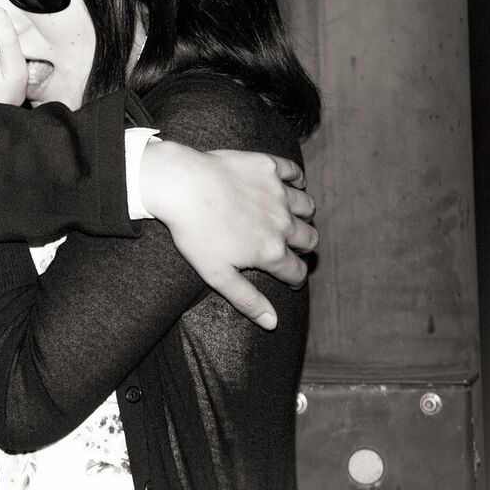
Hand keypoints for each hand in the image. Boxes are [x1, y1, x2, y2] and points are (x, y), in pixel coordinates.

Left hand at [141, 140, 316, 329]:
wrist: (180, 185)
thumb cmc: (194, 232)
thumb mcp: (217, 275)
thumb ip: (247, 299)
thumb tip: (273, 323)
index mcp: (272, 251)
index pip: (297, 271)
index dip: (294, 278)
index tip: (289, 279)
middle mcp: (282, 222)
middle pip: (309, 239)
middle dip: (303, 247)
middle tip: (289, 247)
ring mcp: (278, 192)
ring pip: (307, 206)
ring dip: (302, 214)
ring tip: (287, 218)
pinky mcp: (268, 166)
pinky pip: (295, 173)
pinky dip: (296, 179)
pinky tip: (288, 185)